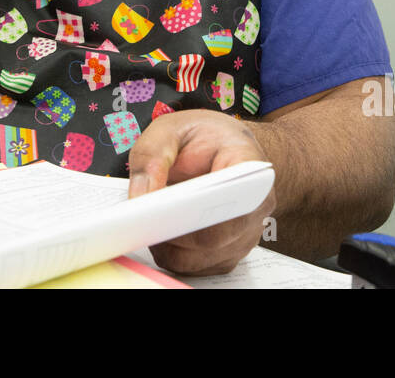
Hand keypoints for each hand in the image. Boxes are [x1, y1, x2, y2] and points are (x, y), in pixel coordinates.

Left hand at [127, 109, 275, 275]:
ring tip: (148, 223)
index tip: (165, 207)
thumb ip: (153, 154)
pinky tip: (158, 232)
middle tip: (142, 219)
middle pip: (213, 237)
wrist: (223, 148)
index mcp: (248, 166)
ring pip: (201, 258)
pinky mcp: (226, 252)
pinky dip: (172, 253)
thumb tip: (140, 196)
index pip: (232, 197)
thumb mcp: (172, 129)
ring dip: (169, 246)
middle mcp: (254, 206)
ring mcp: (243, 234)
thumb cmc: (203, 138)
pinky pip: (196, 265)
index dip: (197, 209)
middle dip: (172, 232)